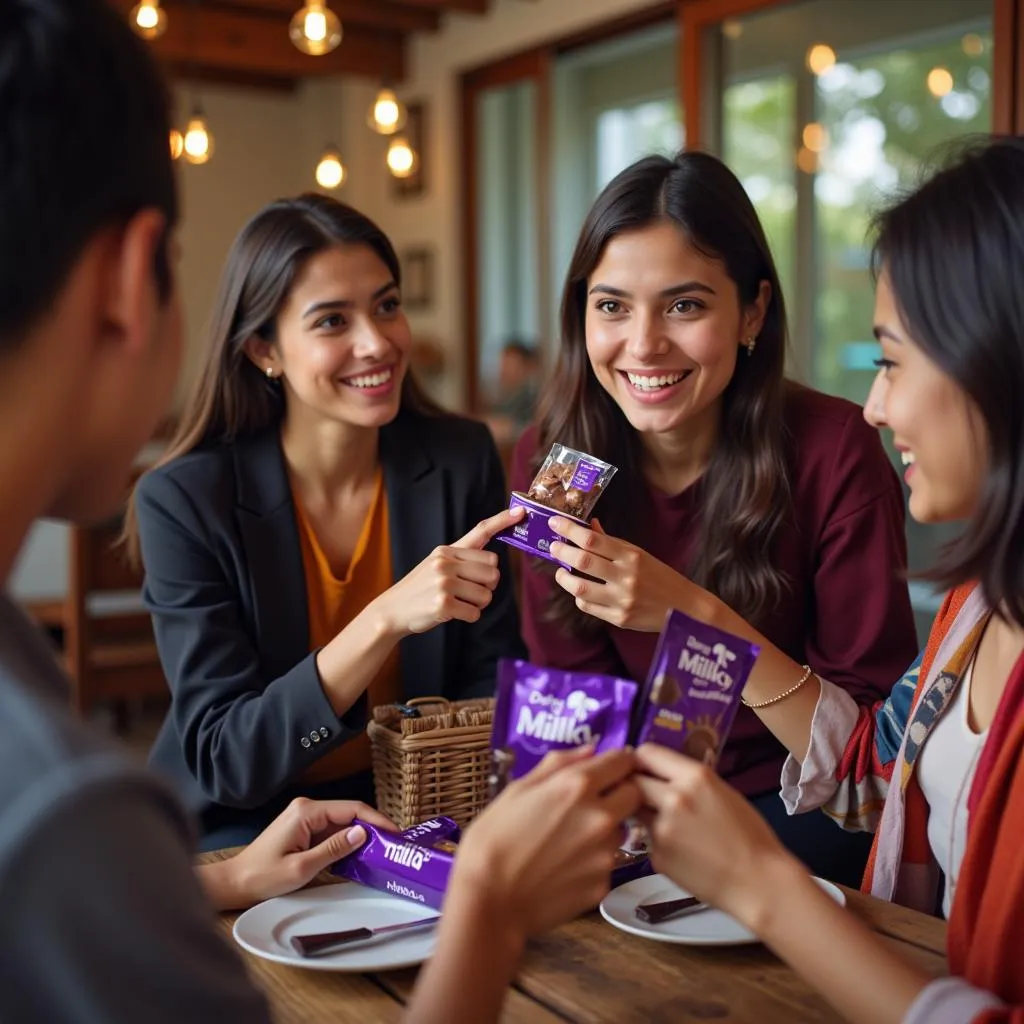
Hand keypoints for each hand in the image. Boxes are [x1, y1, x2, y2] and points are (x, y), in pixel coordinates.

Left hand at [204, 798, 396, 910]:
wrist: (234, 883)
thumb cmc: (263, 877)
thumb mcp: (302, 867)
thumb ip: (334, 849)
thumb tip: (362, 832)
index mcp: (307, 811)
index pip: (351, 808)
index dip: (376, 820)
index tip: (396, 834)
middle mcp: (307, 808)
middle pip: (349, 813)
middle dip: (372, 827)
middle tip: (394, 845)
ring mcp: (305, 818)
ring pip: (342, 823)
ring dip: (361, 836)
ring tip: (383, 850)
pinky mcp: (303, 829)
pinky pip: (332, 832)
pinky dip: (346, 842)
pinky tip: (360, 855)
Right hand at [374, 507, 524, 636]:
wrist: (392, 609)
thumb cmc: (421, 588)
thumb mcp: (436, 564)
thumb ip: (462, 559)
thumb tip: (493, 562)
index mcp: (446, 550)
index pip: (480, 531)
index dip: (502, 521)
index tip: (520, 511)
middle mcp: (445, 562)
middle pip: (493, 572)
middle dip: (488, 586)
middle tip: (469, 592)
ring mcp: (443, 583)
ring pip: (487, 595)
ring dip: (478, 604)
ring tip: (458, 603)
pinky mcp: (443, 604)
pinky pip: (475, 613)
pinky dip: (469, 617)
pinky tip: (452, 613)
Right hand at [448, 747, 640, 942]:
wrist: (489, 902)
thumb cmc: (493, 839)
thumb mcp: (517, 789)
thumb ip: (557, 765)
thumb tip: (588, 751)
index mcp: (577, 786)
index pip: (622, 761)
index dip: (617, 762)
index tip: (609, 767)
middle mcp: (600, 816)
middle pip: (634, 794)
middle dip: (620, 792)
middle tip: (594, 801)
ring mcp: (605, 854)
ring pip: (621, 830)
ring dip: (606, 828)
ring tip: (570, 839)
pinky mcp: (603, 884)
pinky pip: (606, 863)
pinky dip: (592, 861)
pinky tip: (564, 867)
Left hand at [548, 516, 715, 631]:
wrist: (683, 608)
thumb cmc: (660, 577)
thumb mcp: (639, 554)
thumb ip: (612, 542)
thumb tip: (590, 526)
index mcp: (631, 556)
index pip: (593, 539)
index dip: (569, 530)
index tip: (555, 523)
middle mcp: (626, 577)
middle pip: (583, 562)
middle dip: (562, 552)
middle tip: (553, 547)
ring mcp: (622, 600)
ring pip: (580, 588)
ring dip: (564, 578)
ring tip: (561, 572)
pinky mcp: (619, 618)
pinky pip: (588, 607)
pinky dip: (579, 597)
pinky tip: (580, 591)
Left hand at [634, 744, 794, 930]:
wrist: (758, 882)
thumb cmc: (750, 835)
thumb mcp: (722, 792)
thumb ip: (689, 781)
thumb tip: (662, 774)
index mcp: (694, 776)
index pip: (647, 753)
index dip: (641, 760)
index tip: (642, 768)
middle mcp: (673, 798)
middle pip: (632, 782)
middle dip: (636, 787)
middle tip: (646, 796)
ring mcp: (661, 829)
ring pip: (637, 812)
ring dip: (645, 815)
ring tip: (672, 827)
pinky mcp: (656, 856)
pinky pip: (648, 841)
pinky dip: (659, 843)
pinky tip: (681, 852)